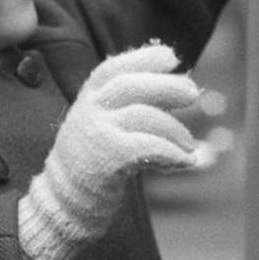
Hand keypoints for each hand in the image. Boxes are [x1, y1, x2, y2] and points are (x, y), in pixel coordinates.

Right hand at [16, 43, 198, 259]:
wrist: (65, 202)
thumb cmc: (93, 162)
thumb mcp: (102, 124)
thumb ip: (128, 106)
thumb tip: (176, 88)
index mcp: (88, 98)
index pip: (113, 68)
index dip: (143, 58)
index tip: (170, 57)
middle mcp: (89, 110)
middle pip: (132, 86)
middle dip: (167, 86)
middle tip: (193, 93)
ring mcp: (96, 132)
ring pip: (145, 117)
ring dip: (176, 131)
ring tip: (190, 146)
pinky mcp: (106, 157)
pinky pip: (148, 146)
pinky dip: (172, 153)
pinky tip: (186, 161)